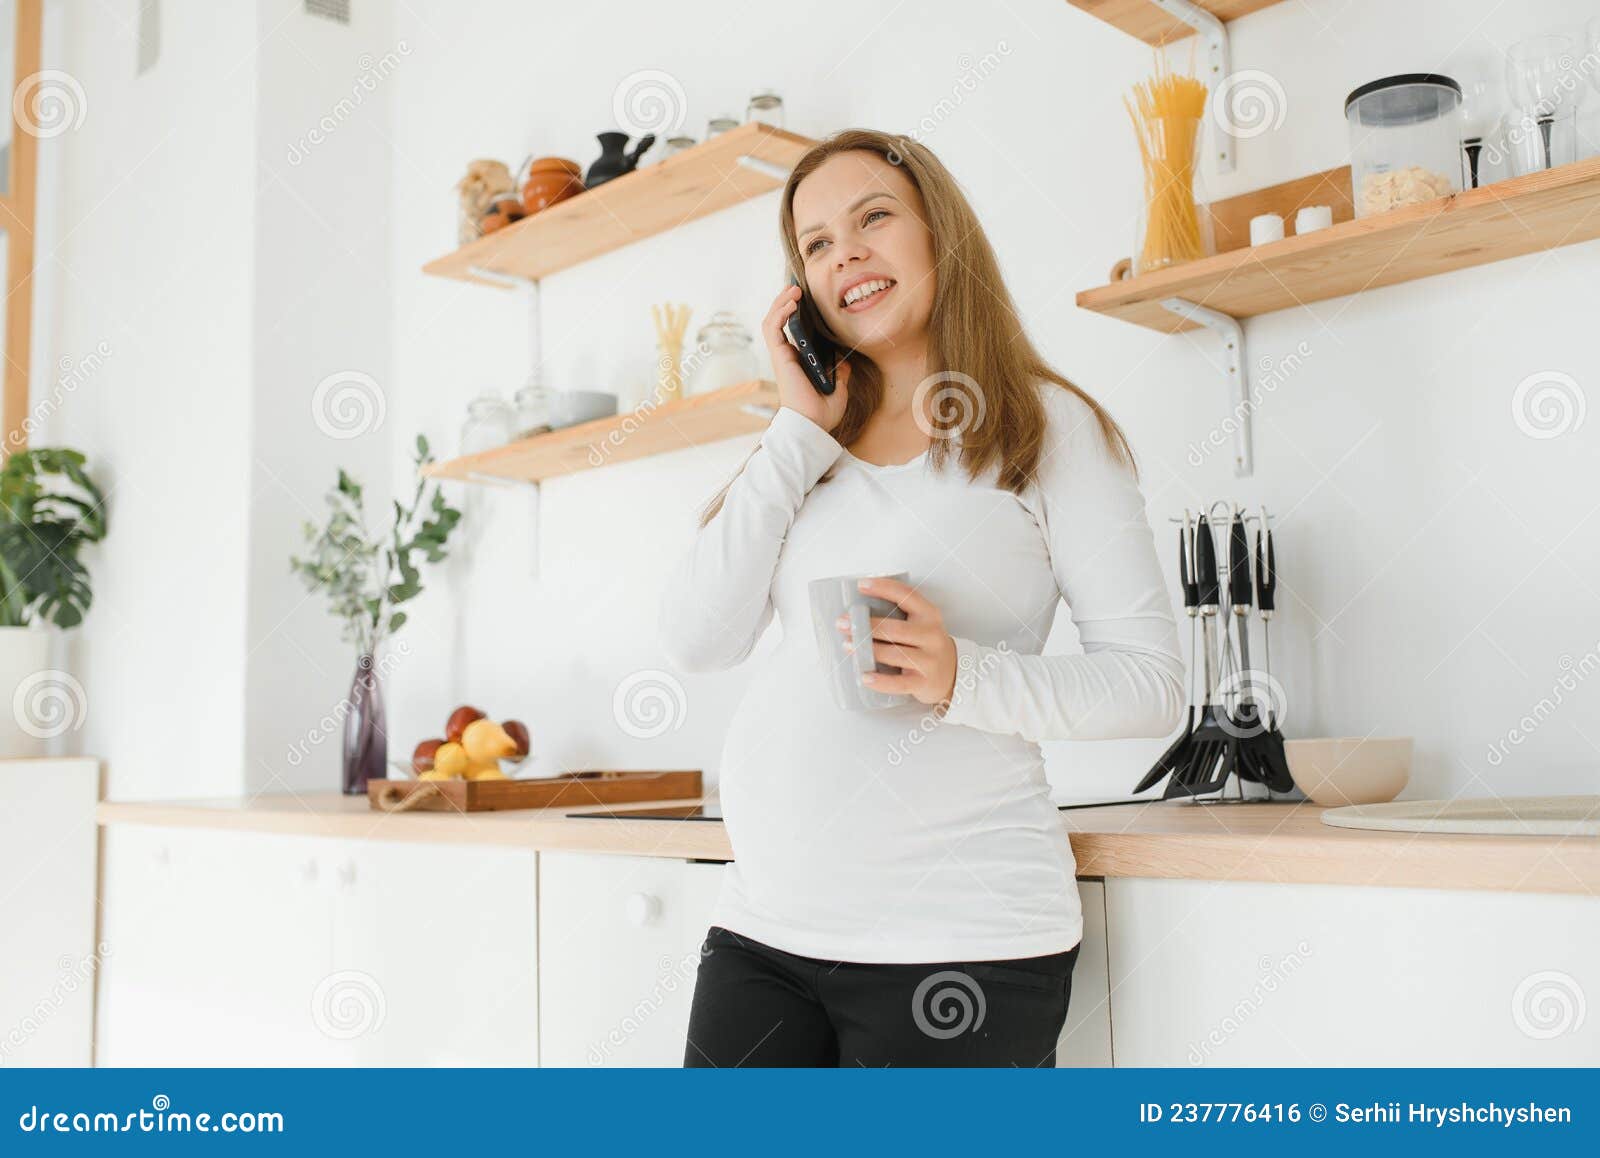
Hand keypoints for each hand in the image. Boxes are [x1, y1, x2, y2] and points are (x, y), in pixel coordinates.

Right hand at [762, 283, 850, 431]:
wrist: (813, 425)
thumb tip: (844, 362)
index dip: (797, 314)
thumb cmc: (822, 413)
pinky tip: (791, 302)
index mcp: (799, 363)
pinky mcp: (779, 356)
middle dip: (786, 302)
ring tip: (793, 289)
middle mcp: (788, 357)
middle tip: (798, 288)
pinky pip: (773, 328)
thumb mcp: (839, 390)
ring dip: (781, 303)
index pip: (793, 332)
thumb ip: (840, 374)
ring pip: (772, 321)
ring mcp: (782, 356)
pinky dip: (780, 312)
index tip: (808, 300)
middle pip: (780, 322)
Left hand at [837, 576, 957, 707]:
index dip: (883, 588)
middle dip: (866, 625)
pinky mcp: (924, 682)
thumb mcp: (921, 624)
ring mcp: (929, 660)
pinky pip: (899, 683)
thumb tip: (856, 613)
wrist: (954, 674)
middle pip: (895, 628)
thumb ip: (898, 616)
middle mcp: (931, 635)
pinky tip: (864, 677)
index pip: (906, 595)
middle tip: (842, 623)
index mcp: (929, 615)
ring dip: (868, 650)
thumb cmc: (926, 645)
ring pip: (894, 654)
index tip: (861, 585)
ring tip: (847, 646)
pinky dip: (880, 681)